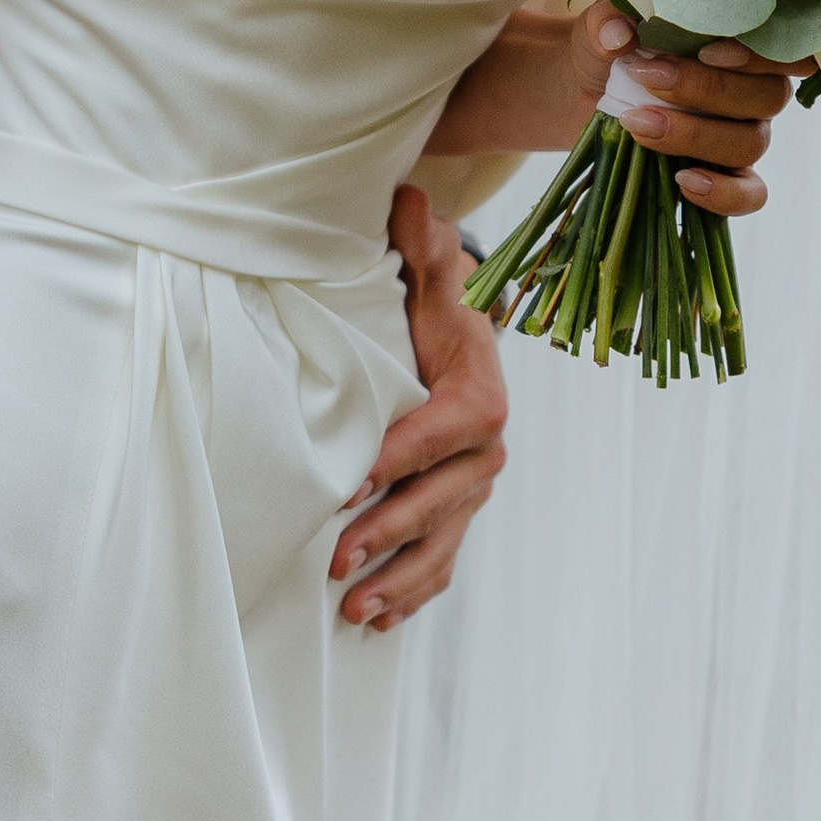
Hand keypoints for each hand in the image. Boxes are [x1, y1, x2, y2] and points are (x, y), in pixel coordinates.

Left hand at [331, 183, 508, 632]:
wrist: (455, 344)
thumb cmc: (432, 312)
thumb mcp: (430, 277)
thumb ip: (422, 246)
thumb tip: (412, 199)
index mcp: (479, 395)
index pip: (442, 431)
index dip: (401, 458)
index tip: (353, 484)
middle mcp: (483, 451)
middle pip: (439, 499)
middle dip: (389, 531)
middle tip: (336, 558)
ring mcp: (470, 490)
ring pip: (441, 543)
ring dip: (399, 578)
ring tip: (354, 607)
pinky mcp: (454, 515)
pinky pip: (441, 562)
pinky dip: (413, 592)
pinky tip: (377, 620)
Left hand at [569, 0, 790, 215]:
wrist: (583, 89)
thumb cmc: (610, 46)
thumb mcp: (604, 25)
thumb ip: (611, 20)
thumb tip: (619, 35)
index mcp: (743, 43)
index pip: (785, 47)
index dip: (759, 53)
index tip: (705, 50)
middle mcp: (755, 89)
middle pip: (768, 96)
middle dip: (705, 89)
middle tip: (645, 77)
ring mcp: (744, 134)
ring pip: (752, 142)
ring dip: (694, 135)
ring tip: (637, 122)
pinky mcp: (725, 175)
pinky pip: (749, 194)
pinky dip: (723, 193)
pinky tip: (684, 181)